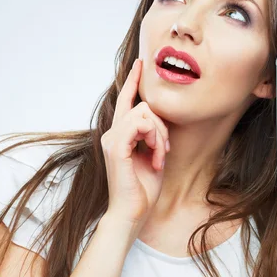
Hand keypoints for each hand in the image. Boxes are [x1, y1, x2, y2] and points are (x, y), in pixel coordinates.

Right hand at [100, 58, 169, 226]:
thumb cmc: (143, 190)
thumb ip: (153, 137)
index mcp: (119, 136)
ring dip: (160, 136)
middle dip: (162, 127)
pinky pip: (141, 124)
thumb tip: (159, 123)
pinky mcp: (116, 147)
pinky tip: (156, 158)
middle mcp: (111, 134)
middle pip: (143, 107)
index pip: (126, 102)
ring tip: (160, 157)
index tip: (140, 63)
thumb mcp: (153, 157)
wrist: (132, 213)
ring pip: (144, 113)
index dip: (133, 81)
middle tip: (164, 152)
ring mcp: (111, 139)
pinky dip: (155, 140)